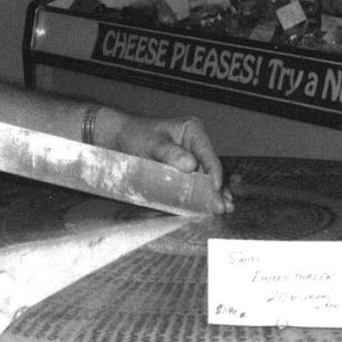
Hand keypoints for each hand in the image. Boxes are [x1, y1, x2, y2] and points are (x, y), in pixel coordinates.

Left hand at [111, 114, 233, 214]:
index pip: (208, 155)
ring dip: (214, 195)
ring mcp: (192, 158)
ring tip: (223, 210)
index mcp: (193, 131)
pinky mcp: (184, 171)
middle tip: (222, 207)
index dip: (214, 173)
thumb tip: (190, 165)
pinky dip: (202, 195)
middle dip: (217, 189)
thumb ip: (169, 153)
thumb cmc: (134, 135)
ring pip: (206, 179)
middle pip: (210, 169)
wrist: (118, 139)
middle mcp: (196, 145)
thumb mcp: (151, 143)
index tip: (215, 189)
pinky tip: (209, 207)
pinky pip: (196, 184)